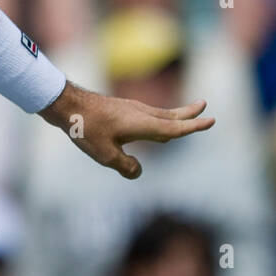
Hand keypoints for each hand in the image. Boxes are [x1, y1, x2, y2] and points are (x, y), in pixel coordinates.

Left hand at [39, 83, 215, 179]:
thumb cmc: (85, 127)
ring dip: (174, 116)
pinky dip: (157, 120)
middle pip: (171, 115)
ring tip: (184, 118)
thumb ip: (125, 166)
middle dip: (188, 113)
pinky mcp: (119, 109)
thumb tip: (138, 171)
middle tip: (204, 106)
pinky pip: (145, 116)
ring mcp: (129, 110)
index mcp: (143, 124)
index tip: (211, 120)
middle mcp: (141, 114)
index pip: (175, 128)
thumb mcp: (104, 154)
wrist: (64, 103)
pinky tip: (152, 129)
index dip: (194, 127)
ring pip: (158, 114)